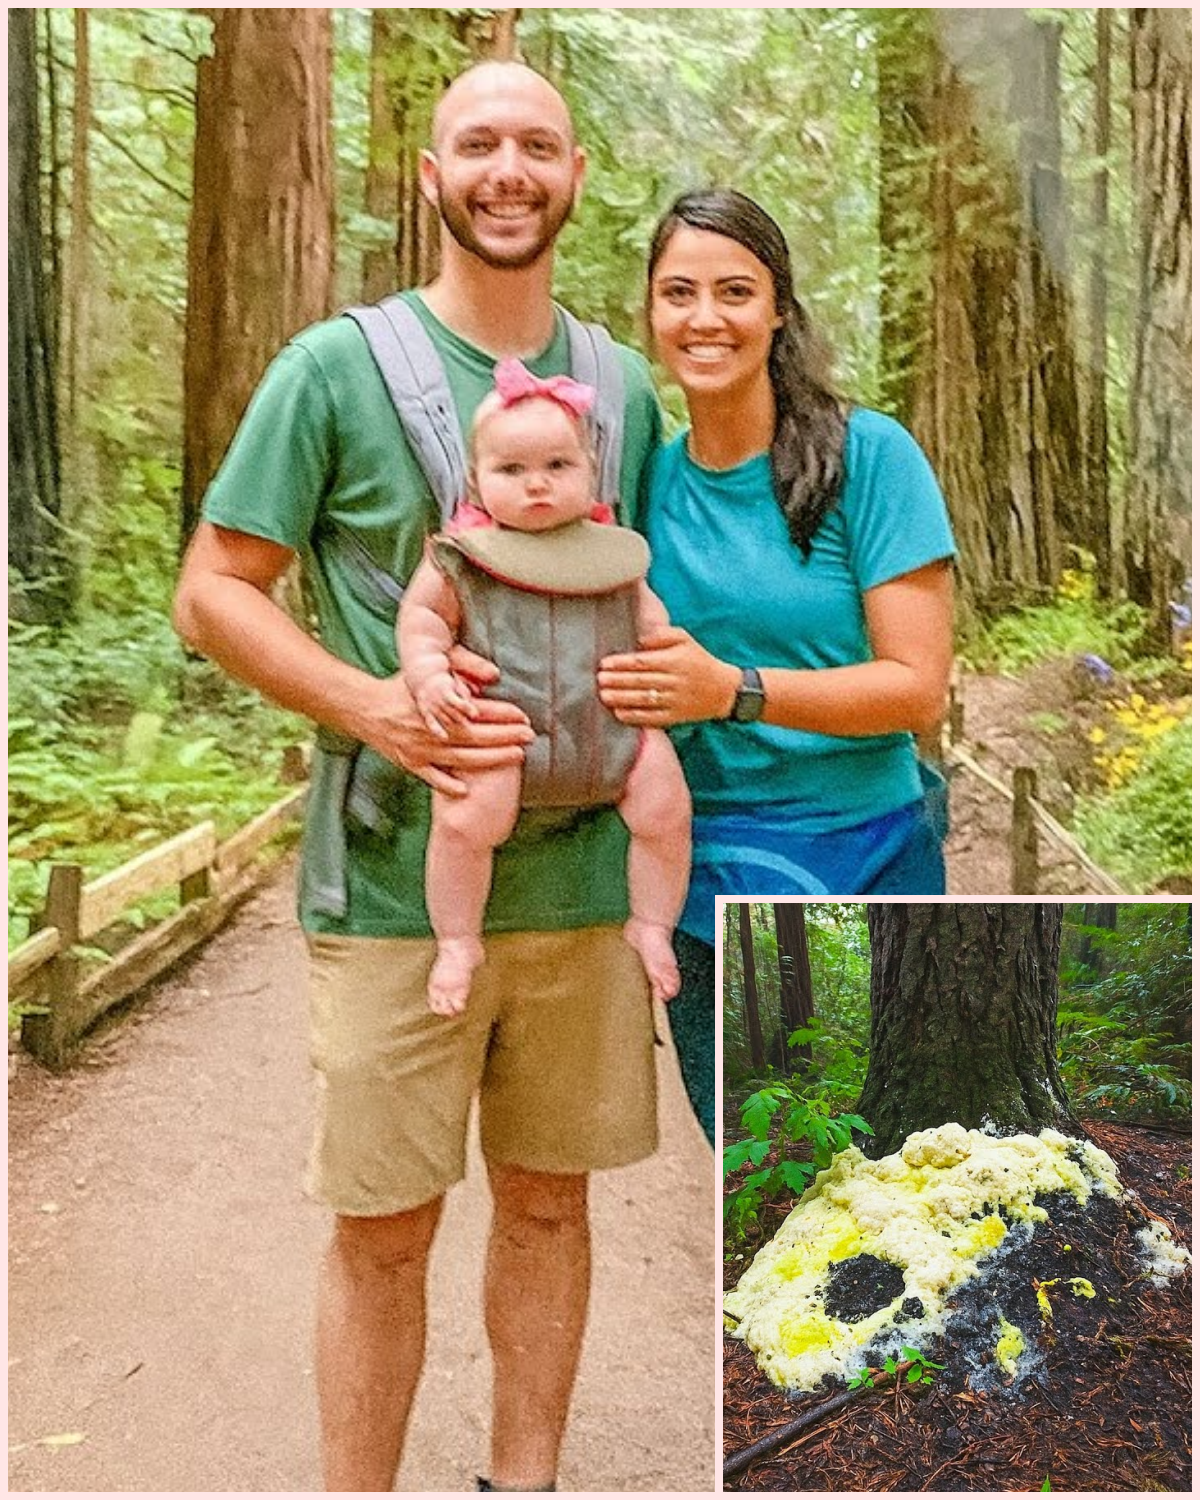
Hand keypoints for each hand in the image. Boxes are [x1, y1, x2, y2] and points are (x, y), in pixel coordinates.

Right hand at [351, 670, 532, 796]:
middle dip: (505, 736)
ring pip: (460, 757)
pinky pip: (430, 777)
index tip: (524, 716)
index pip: (475, 710)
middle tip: (530, 736)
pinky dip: (446, 784)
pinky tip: (466, 790)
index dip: (502, 714)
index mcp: (435, 703)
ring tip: (517, 755)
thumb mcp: (427, 670)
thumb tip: (492, 675)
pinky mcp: (409, 762)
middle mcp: (430, 726)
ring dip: (490, 758)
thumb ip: (460, 668)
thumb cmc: (402, 688)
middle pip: (474, 735)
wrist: (364, 707)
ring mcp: (419, 747)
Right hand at [414, 669, 477, 739]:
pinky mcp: (426, 714)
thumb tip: (474, 704)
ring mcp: (431, 708)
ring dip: (455, 725)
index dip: (467, 708)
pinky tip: (445, 736)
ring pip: (446, 721)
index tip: (475, 714)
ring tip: (462, 725)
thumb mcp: (455, 684)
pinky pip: (431, 724)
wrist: (422, 681)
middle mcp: (437, 700)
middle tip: (469, 721)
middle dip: (463, 719)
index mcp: (445, 691)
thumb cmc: (446, 684)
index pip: (458, 702)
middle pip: (454, 714)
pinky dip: (437, 731)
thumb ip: (464, 693)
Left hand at [597, 625, 739, 726]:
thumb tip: (639, 638)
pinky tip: (619, 713)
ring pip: (644, 700)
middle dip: (617, 681)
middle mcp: (674, 681)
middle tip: (599, 679)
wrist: (724, 690)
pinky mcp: (675, 717)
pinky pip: (652, 718)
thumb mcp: (685, 639)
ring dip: (621, 698)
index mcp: (674, 660)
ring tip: (603, 696)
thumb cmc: (699, 660)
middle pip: (640, 681)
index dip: (622, 663)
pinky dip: (635, 717)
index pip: (643, 662)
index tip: (604, 663)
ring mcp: (675, 701)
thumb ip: (662, 635)